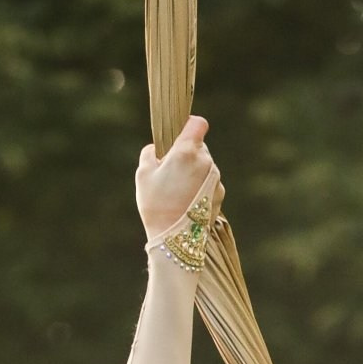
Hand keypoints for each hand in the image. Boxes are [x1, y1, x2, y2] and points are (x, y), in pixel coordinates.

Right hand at [136, 115, 220, 240]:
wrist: (174, 240)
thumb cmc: (156, 205)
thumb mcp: (143, 175)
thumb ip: (150, 153)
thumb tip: (156, 148)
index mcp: (187, 151)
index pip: (197, 124)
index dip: (189, 124)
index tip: (180, 132)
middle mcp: (206, 162)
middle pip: (200, 146)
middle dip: (187, 153)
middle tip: (171, 170)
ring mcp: (216, 179)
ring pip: (205, 166)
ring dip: (194, 172)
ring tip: (178, 191)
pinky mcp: (219, 195)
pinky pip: (210, 183)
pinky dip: (201, 188)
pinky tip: (187, 202)